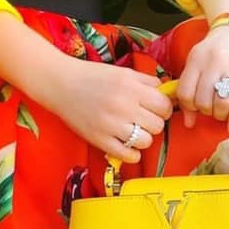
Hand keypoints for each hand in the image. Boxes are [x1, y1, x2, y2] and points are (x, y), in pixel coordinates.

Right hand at [45, 55, 173, 162]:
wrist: (61, 84)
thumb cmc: (93, 77)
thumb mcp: (123, 73)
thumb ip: (148, 82)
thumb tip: (167, 93)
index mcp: (131, 88)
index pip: (164, 106)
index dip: (163, 109)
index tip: (156, 109)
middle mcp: (123, 106)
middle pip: (158, 125)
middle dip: (153, 123)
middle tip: (142, 120)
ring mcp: (111, 125)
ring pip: (146, 141)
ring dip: (143, 138)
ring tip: (133, 131)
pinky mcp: (100, 140)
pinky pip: (128, 155)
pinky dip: (132, 153)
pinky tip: (126, 144)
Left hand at [176, 25, 228, 133]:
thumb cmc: (217, 50)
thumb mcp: (198, 62)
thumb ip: (190, 88)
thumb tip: (188, 122)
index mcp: (196, 59)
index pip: (185, 92)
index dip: (188, 107)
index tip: (195, 109)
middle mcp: (213, 63)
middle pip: (203, 101)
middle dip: (206, 111)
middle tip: (212, 108)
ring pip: (222, 103)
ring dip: (220, 115)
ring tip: (222, 112)